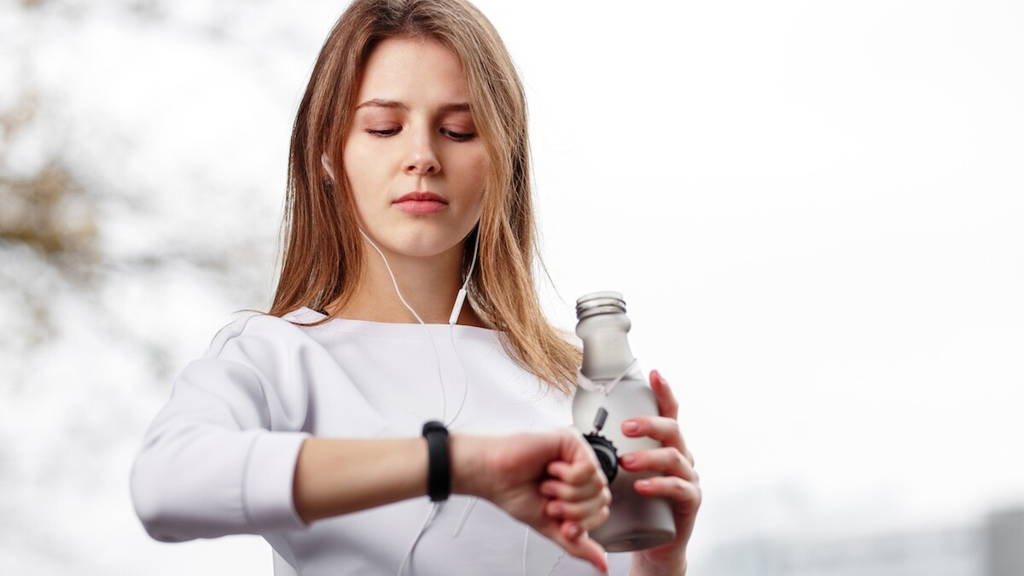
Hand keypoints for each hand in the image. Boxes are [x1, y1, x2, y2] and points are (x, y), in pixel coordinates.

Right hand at [468, 428, 611, 572]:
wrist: (493, 475)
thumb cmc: (513, 493)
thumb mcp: (550, 526)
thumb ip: (577, 544)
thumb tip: (602, 564)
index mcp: (577, 487)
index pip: (601, 510)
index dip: (582, 521)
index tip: (559, 520)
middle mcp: (580, 469)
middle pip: (602, 498)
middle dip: (573, 508)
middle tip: (550, 501)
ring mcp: (577, 454)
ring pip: (597, 484)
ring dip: (567, 492)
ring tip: (547, 485)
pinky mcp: (572, 440)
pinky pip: (588, 468)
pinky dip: (567, 476)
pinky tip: (550, 469)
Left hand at [624, 370, 700, 575]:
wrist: (654, 541)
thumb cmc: (636, 501)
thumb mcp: (624, 471)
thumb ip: (611, 450)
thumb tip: (575, 429)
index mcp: (667, 444)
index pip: (669, 412)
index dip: (663, 392)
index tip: (654, 373)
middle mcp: (682, 456)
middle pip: (672, 430)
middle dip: (649, 424)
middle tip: (625, 427)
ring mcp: (689, 477)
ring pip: (674, 458)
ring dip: (648, 457)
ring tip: (625, 462)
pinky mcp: (690, 501)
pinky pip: (678, 489)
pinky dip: (659, 485)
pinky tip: (642, 486)